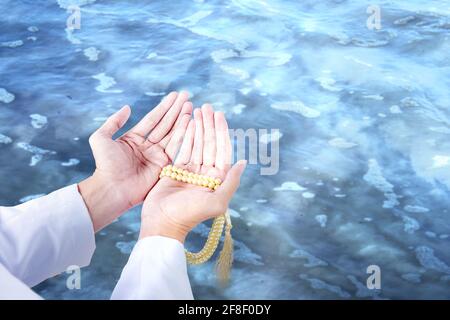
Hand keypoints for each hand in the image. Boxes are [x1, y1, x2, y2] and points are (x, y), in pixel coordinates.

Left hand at [79, 92, 191, 230]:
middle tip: (187, 96)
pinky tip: (191, 122)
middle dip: (176, 110)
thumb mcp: (101, 138)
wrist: (112, 188)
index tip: (175, 95)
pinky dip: (184, 134)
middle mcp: (148, 146)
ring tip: (191, 105)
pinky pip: (176, 147)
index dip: (164, 107)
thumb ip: (114, 122)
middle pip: (166, 124)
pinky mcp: (164, 165)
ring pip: (173, 133)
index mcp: (134, 139)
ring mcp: (157, 156)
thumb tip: (127, 107)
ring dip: (182, 119)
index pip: (153, 119)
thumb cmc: (104, 164)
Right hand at [139, 104, 246, 242]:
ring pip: (197, 143)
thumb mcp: (217, 201)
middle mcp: (206, 173)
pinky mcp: (176, 170)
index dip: (221, 131)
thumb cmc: (190, 215)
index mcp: (218, 179)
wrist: (163, 222)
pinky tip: (187, 122)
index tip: (219, 114)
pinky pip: (183, 148)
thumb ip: (231, 181)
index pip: (222, 150)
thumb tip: (243, 162)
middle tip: (207, 106)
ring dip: (198, 126)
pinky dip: (185, 135)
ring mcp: (191, 171)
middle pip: (210, 143)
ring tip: (198, 109)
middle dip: (209, 124)